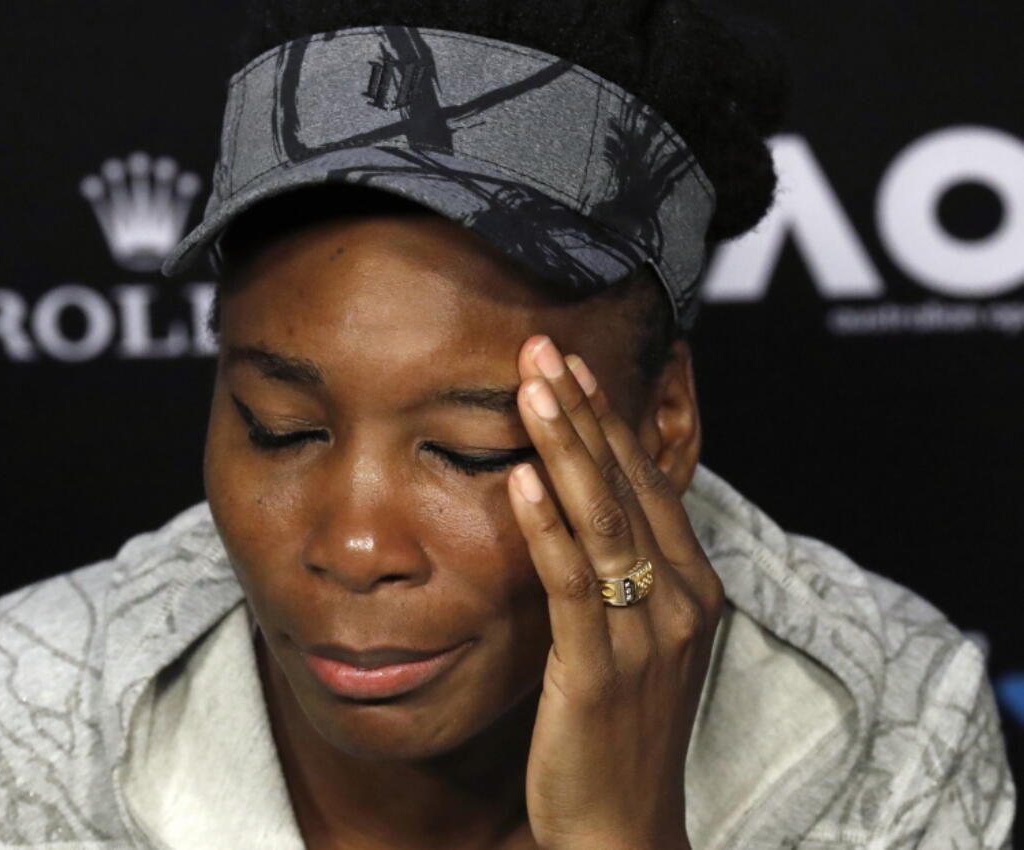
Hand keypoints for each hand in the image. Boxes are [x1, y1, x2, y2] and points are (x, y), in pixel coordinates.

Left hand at [507, 335, 724, 849]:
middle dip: (584, 410)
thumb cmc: (621, 727)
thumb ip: (620, 571)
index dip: (609, 420)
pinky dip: (547, 527)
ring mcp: (644, 635)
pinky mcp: (598, 670)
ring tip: (530, 387)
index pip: (649, 483)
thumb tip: (578, 505)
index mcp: (690, 586)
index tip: (575, 365)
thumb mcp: (635, 637)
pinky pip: (573, 584)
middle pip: (628, 484)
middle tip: (544, 346)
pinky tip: (521, 481)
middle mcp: (678, 599)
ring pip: (604, 520)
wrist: (623, 825)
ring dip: (565, 447)